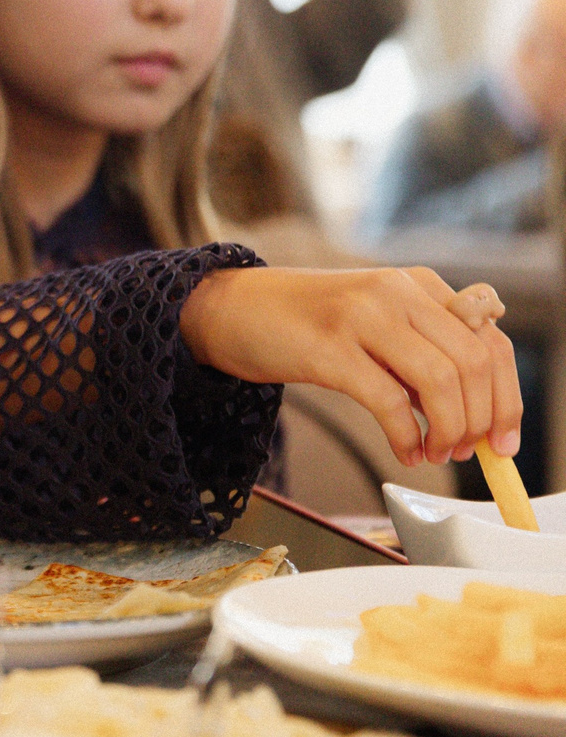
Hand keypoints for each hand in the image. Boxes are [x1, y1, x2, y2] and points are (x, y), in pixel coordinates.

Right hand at [181, 266, 520, 466]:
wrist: (228, 308)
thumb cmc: (301, 322)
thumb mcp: (372, 320)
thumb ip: (419, 348)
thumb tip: (473, 411)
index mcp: (416, 283)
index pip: (491, 340)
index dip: (508, 397)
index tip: (503, 441)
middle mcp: (394, 292)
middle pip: (474, 362)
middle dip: (482, 420)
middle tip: (468, 453)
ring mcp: (360, 317)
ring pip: (440, 382)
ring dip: (449, 431)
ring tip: (434, 453)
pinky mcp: (328, 349)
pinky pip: (389, 401)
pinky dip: (407, 437)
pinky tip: (404, 450)